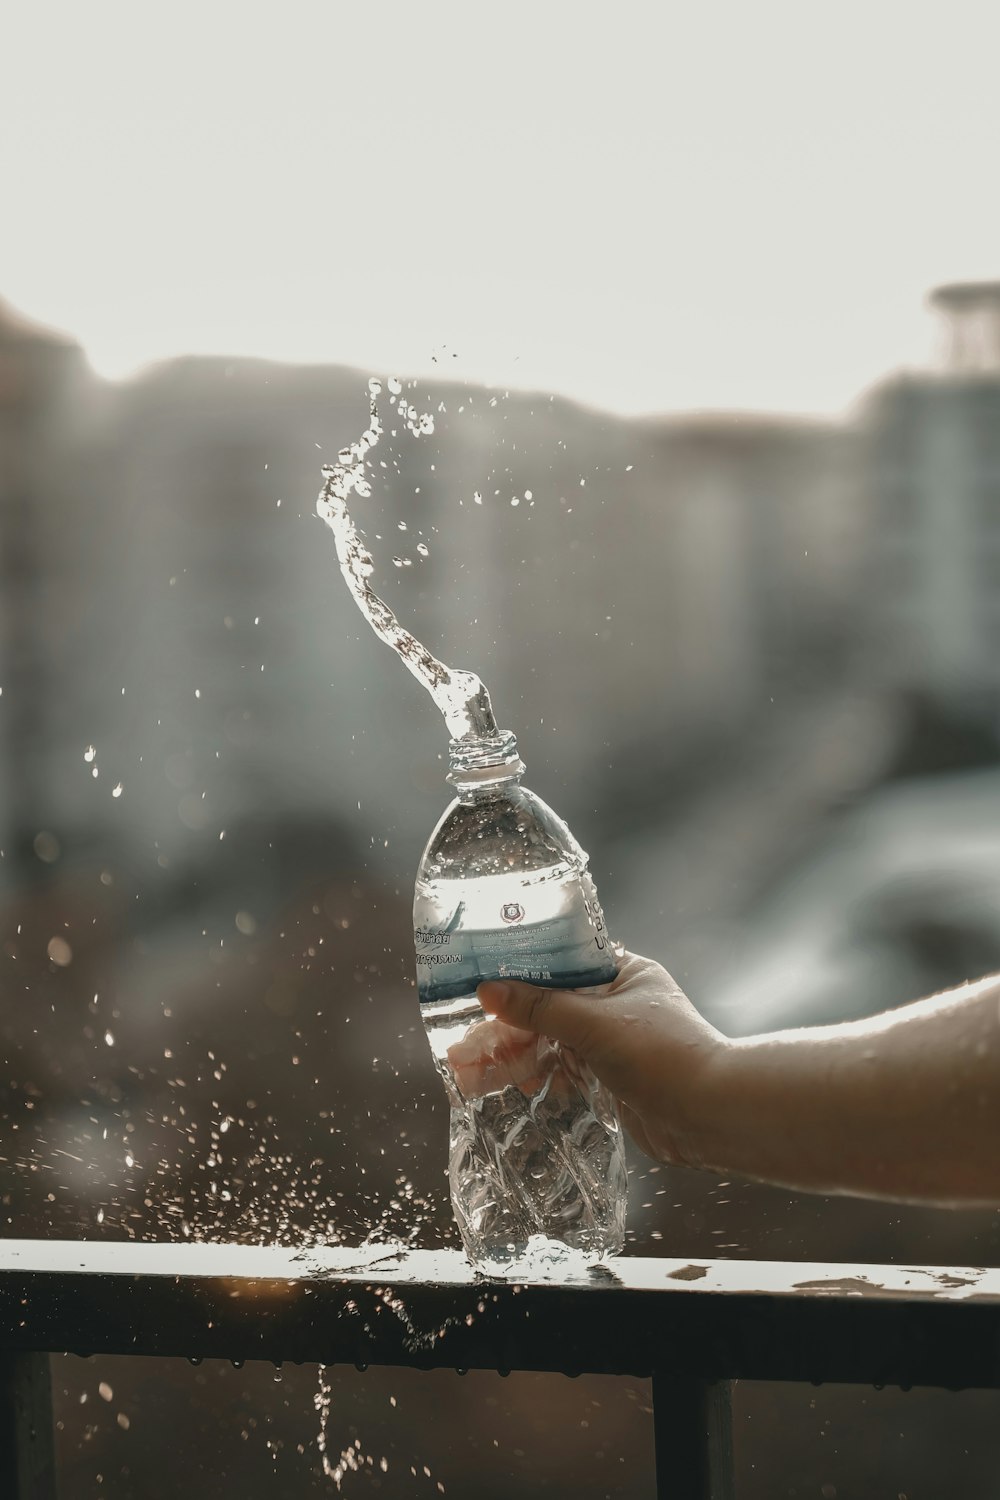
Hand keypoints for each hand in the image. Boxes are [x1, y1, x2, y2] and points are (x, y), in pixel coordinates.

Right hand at [478, 952, 728, 1168]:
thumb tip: (488, 989)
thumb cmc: (663, 1055)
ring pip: (553, 1044)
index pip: (563, 963)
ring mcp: (616, 1045)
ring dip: (513, 1055)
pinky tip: (503, 1085)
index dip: (519, 972)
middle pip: (550, 1008)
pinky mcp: (613, 1081)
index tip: (479, 981)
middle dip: (506, 1026)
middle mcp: (620, 1005)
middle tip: (462, 1042)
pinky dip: (536, 1077)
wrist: (712, 1117)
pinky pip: (564, 1073)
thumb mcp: (595, 1024)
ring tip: (468, 1071)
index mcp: (625, 974)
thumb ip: (540, 1007)